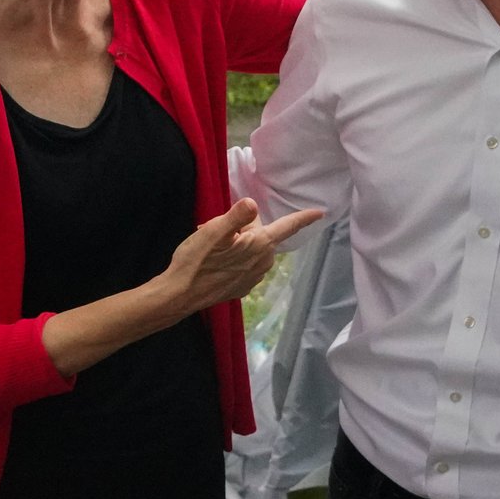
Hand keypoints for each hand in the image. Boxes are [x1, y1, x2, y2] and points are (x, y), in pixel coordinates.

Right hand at [165, 197, 322, 310]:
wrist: (180, 295)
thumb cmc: (196, 260)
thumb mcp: (213, 231)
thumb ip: (236, 216)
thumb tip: (252, 203)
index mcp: (259, 245)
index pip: (287, 227)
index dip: (303, 218)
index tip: (319, 212)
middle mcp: (263, 263)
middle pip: (262, 234)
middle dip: (244, 228)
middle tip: (218, 231)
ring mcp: (253, 278)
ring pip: (253, 248)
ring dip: (239, 243)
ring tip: (213, 247)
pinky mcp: (242, 288)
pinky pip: (246, 264)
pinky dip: (235, 259)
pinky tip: (216, 262)